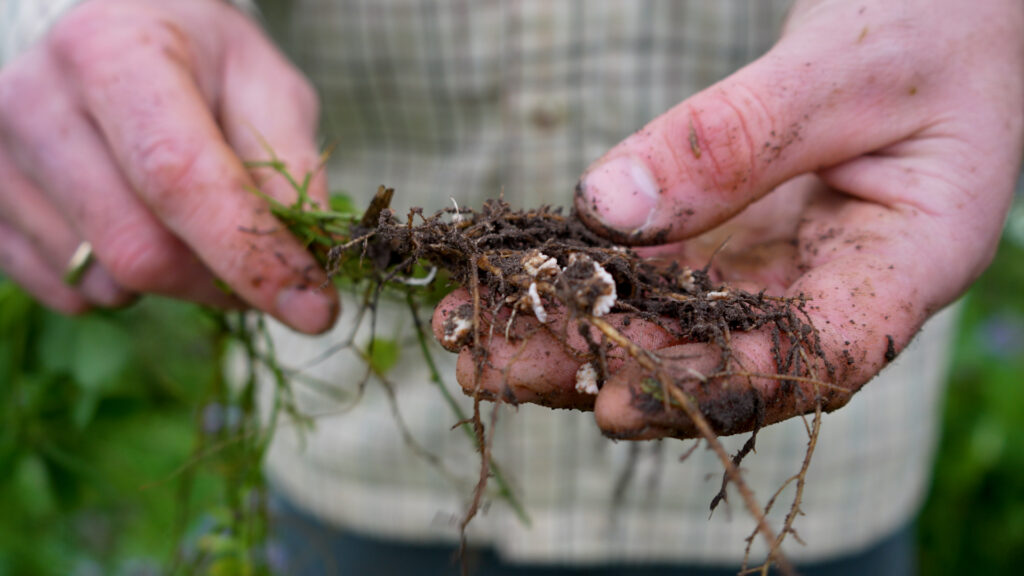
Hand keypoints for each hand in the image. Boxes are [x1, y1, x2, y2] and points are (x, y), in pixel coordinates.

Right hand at [0, 0, 337, 332]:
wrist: (111, 40)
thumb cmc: (198, 62)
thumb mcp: (265, 88)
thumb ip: (291, 167)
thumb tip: (307, 264)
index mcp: (114, 54)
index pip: (179, 177)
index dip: (250, 254)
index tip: (312, 309)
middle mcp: (37, 103)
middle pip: (140, 250)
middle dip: (218, 278)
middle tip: (256, 260)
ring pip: (107, 282)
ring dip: (172, 280)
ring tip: (184, 221)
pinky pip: (68, 294)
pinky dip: (122, 285)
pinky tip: (133, 226)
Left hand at [433, 0, 1023, 437]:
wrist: (928, 16)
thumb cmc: (927, 30)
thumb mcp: (845, 73)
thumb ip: (739, 139)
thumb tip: (608, 206)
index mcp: (902, 268)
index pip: (815, 358)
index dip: (715, 388)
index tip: (616, 398)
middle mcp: (830, 289)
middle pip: (716, 358)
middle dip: (602, 367)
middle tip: (496, 370)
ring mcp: (772, 268)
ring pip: (669, 324)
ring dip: (568, 338)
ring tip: (471, 345)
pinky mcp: (725, 241)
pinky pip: (649, 271)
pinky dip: (578, 279)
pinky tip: (501, 286)